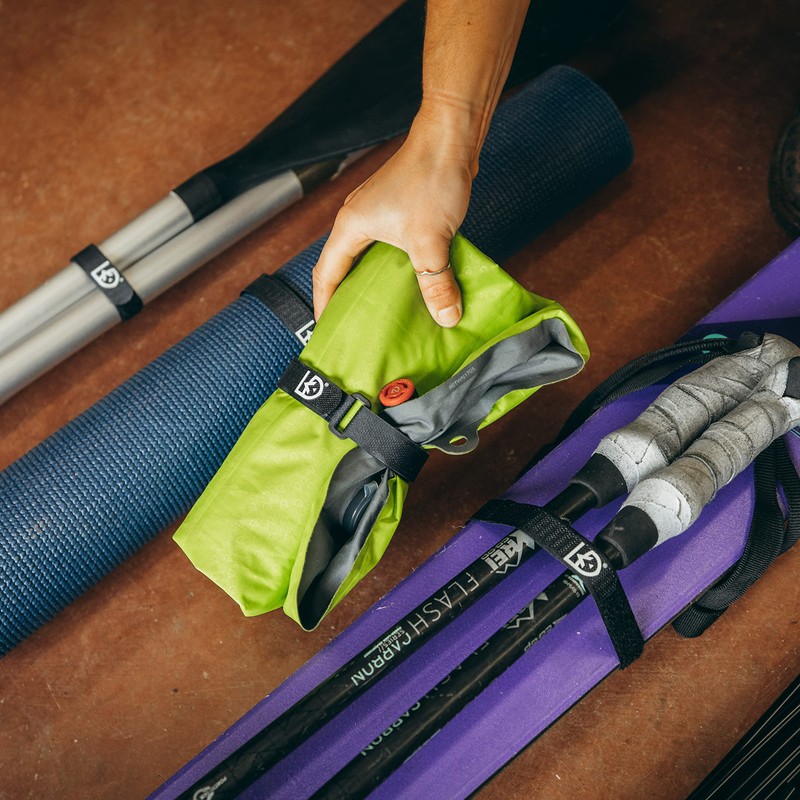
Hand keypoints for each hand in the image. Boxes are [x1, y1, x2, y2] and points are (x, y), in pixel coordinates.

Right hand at [312, 102, 476, 327]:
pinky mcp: (398, 212)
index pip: (326, 276)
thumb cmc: (430, 179)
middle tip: (358, 329)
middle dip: (349, 300)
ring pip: (368, 260)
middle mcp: (357, 221)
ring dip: (376, 285)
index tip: (330, 331)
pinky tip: (414, 286)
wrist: (451, 138)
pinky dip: (397, 270)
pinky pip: (390, 250)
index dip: (325, 306)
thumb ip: (436, 284)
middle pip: (344, 270)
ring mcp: (377, 215)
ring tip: (387, 314)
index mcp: (350, 228)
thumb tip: (447, 317)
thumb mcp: (430, 242)